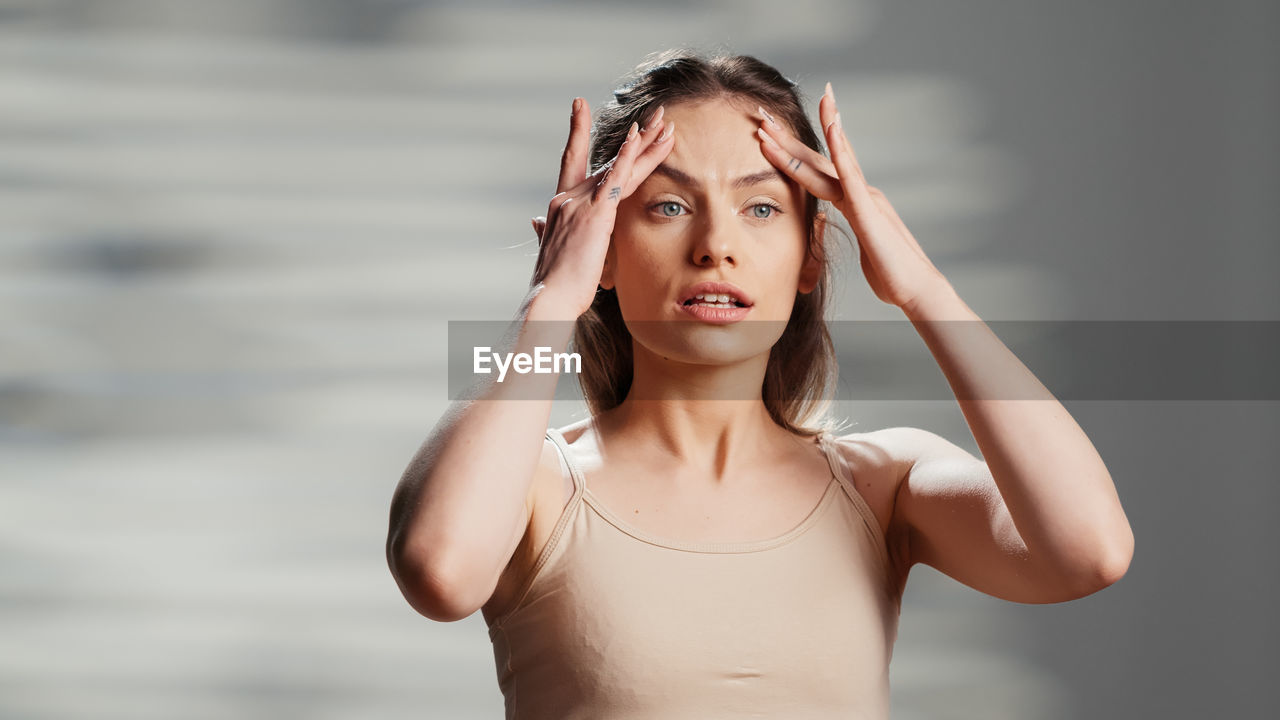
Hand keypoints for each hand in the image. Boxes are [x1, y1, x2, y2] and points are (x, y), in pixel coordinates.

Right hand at [528, 98, 675, 317]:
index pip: (574, 161)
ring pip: (619, 166)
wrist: (549, 297)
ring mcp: (581, 203)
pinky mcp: (596, 214)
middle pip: (608, 161)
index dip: (579, 133)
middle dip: (635, 138)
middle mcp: (568, 196)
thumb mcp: (548, 250)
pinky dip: (629, 157)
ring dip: (645, 142)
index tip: (581, 106)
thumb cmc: (552, 282)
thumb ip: (545, 231)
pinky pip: (616, 179)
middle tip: (653, 115)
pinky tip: (641, 138)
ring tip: (665, 121)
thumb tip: (537, 223)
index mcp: (560, 204)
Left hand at [755, 83, 949, 311]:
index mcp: (855, 202)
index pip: (817, 171)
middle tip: (763, 113)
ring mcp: (865, 198)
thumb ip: (854, 234)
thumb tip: (847, 232)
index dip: (792, 152)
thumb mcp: (863, 250)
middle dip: (788, 136)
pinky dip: (841, 150)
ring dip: (814, 131)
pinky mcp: (869, 211)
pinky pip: (851, 176)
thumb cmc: (891, 275)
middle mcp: (860, 193)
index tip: (769, 134)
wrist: (917, 290)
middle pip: (818, 159)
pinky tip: (833, 127)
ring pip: (831, 160)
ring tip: (801, 104)